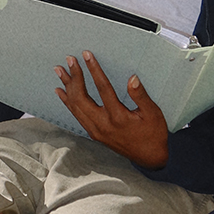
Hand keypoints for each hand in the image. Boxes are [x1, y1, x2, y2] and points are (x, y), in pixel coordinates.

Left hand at [55, 50, 169, 168]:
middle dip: (74, 77)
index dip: (94, 70)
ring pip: (75, 107)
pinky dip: (68, 102)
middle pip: (82, 97)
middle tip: (69, 60)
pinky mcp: (94, 134)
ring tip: (59, 71)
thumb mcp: (153, 113)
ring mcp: (96, 131)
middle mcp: (103, 124)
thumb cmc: (153, 134)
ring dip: (67, 87)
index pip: (103, 88)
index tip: (86, 55)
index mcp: (118, 117)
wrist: (150, 158)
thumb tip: (132, 78)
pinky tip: (61, 92)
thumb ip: (141, 96)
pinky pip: (76, 116)